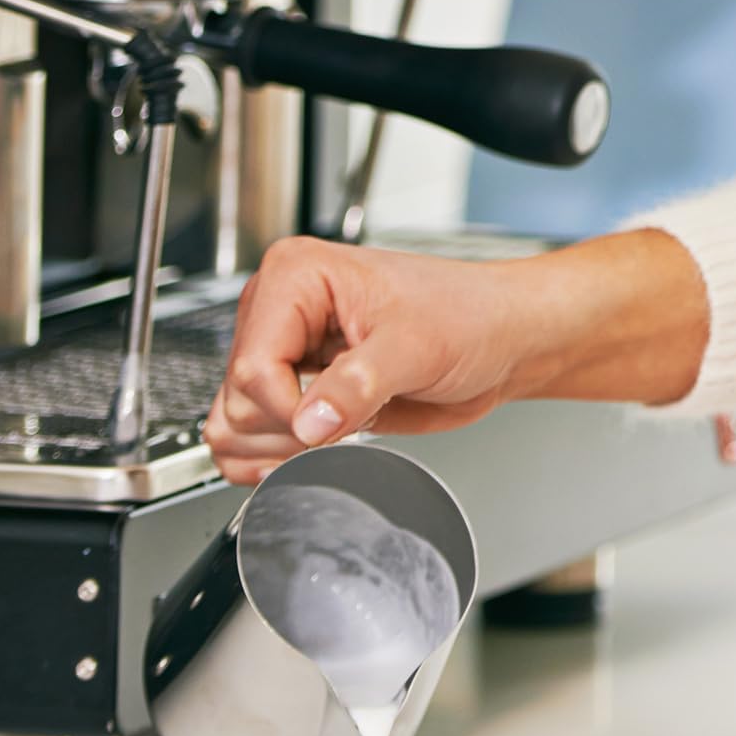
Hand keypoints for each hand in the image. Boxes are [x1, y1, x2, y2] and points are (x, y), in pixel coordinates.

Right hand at [205, 229, 709, 485]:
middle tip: (347, 423)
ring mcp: (286, 355)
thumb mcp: (416, 347)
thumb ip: (358, 384)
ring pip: (235, 424)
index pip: (254, 367)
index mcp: (296, 278)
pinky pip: (253, 439)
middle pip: (237, 402)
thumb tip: (309, 422)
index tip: (335, 422)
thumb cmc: (470, 318)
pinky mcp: (298, 391)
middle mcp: (278, 314)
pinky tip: (323, 447)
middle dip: (288, 430)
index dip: (290, 411)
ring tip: (341, 430)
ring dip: (281, 448)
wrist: (501, 341)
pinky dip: (278, 457)